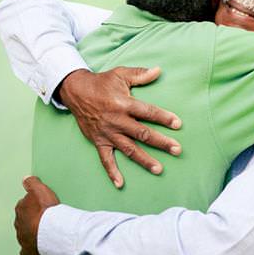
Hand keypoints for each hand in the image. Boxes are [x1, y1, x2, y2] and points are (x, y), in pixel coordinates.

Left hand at [14, 176, 59, 254]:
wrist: (52, 231)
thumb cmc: (46, 210)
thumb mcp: (40, 189)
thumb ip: (32, 182)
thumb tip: (25, 179)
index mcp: (20, 209)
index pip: (24, 205)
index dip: (33, 206)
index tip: (41, 207)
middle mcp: (18, 223)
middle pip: (23, 220)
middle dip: (30, 220)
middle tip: (43, 220)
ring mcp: (22, 238)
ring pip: (24, 234)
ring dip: (31, 233)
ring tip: (42, 233)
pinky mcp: (27, 250)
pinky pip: (25, 251)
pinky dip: (29, 249)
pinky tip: (35, 248)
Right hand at [57, 67, 182, 188]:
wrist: (76, 91)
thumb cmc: (101, 82)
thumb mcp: (120, 74)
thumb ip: (140, 74)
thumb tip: (158, 70)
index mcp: (124, 103)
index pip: (148, 112)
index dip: (163, 118)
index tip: (178, 124)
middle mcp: (117, 120)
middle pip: (142, 133)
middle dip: (161, 142)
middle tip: (177, 150)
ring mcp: (107, 133)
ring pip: (129, 149)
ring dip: (144, 160)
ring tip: (159, 169)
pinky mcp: (98, 141)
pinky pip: (105, 159)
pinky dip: (112, 172)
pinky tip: (120, 184)